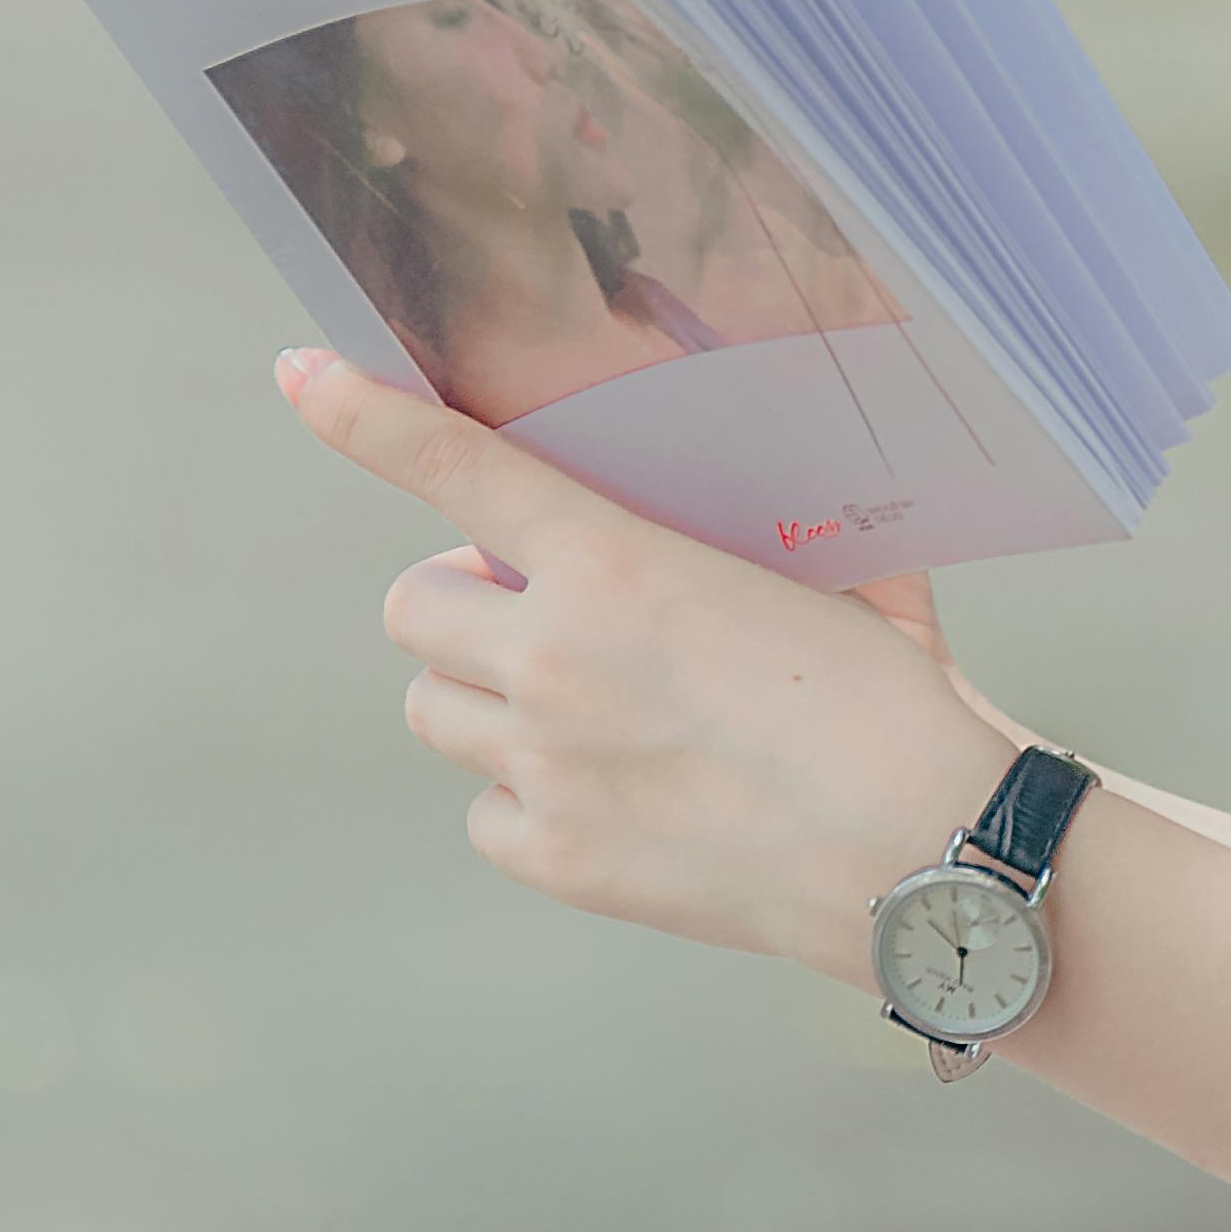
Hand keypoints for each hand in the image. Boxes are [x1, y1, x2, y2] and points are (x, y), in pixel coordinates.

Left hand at [275, 349, 1008, 983]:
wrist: (927, 854)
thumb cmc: (899, 710)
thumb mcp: (838, 584)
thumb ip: (765, 534)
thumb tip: (767, 502)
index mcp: (619, 567)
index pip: (454, 465)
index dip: (361, 413)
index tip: (303, 374)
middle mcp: (555, 661)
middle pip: (413, 606)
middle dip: (463, 601)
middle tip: (539, 615)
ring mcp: (546, 766)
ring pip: (431, 708)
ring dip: (480, 696)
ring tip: (575, 710)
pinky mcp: (559, 857)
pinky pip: (484, 812)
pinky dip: (527, 799)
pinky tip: (609, 795)